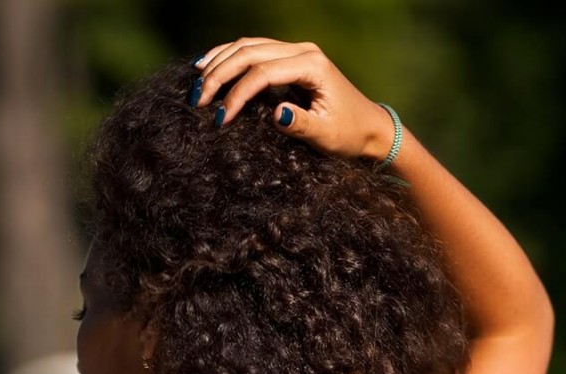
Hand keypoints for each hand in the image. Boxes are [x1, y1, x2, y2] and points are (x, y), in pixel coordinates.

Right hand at [192, 37, 395, 161]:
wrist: (368, 127)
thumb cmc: (349, 134)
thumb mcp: (326, 135)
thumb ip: (301, 124)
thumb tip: (275, 114)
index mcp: (311, 66)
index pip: (263, 72)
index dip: (237, 94)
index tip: (220, 119)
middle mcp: (302, 51)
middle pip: (250, 51)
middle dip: (220, 73)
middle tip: (198, 99)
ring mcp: (296, 52)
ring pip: (249, 46)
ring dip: (220, 60)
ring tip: (196, 79)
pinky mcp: (290, 60)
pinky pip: (254, 51)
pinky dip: (230, 57)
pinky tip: (209, 65)